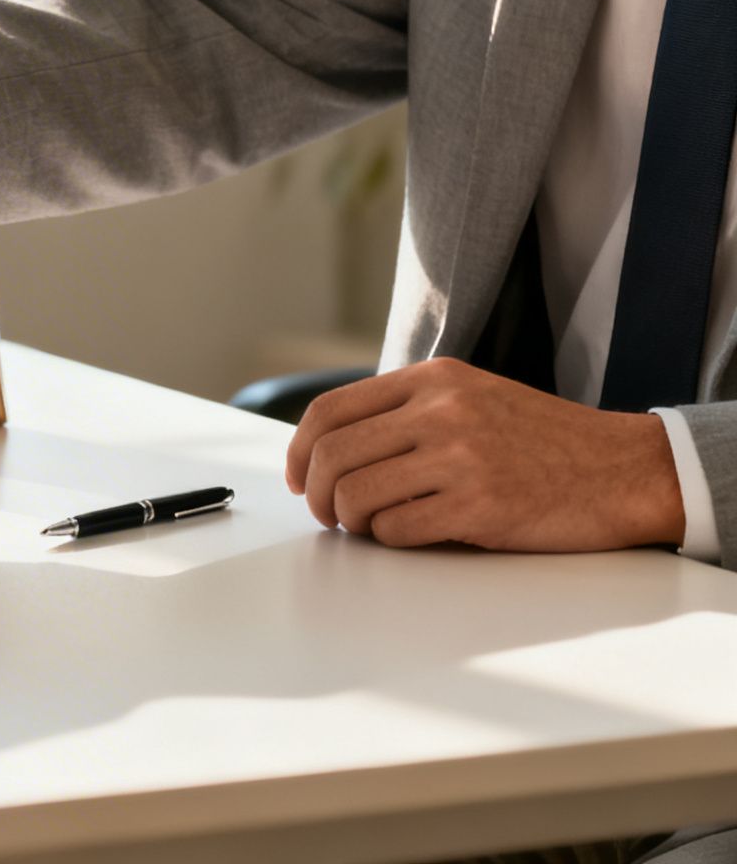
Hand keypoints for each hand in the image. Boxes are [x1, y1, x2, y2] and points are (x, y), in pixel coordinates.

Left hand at [286, 357, 682, 551]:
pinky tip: (411, 534)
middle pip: (332, 456)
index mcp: (433, 378)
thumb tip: (326, 445)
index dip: (298, 451)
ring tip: (368, 525)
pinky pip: (396, 531)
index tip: (297, 478)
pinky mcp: (479, 507)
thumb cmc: (540, 440)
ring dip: (350, 521)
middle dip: (316, 494)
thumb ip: (405, 409)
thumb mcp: (470, 395)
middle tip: (327, 514)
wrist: (621, 469)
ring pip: (355, 495)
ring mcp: (460, 458)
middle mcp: (441, 411)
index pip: (330, 411)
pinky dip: (390, 539)